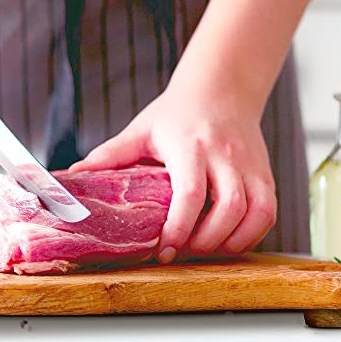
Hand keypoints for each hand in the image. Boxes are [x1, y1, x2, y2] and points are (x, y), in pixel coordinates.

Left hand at [69, 82, 276, 261]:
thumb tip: (73, 175)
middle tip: (183, 253)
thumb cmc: (176, 114)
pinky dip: (251, 235)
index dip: (180, 227)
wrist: (221, 88)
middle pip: (228, 207)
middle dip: (206, 241)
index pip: (190, 192)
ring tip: (204, 250)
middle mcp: (225, 155)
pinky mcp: (265, 174)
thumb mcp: (141, 130)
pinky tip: (228, 241)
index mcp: (189, 145)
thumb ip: (110, 155)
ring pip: (256, 212)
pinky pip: (268, 212)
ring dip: (231, 242)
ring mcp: (250, 165)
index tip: (165, 250)